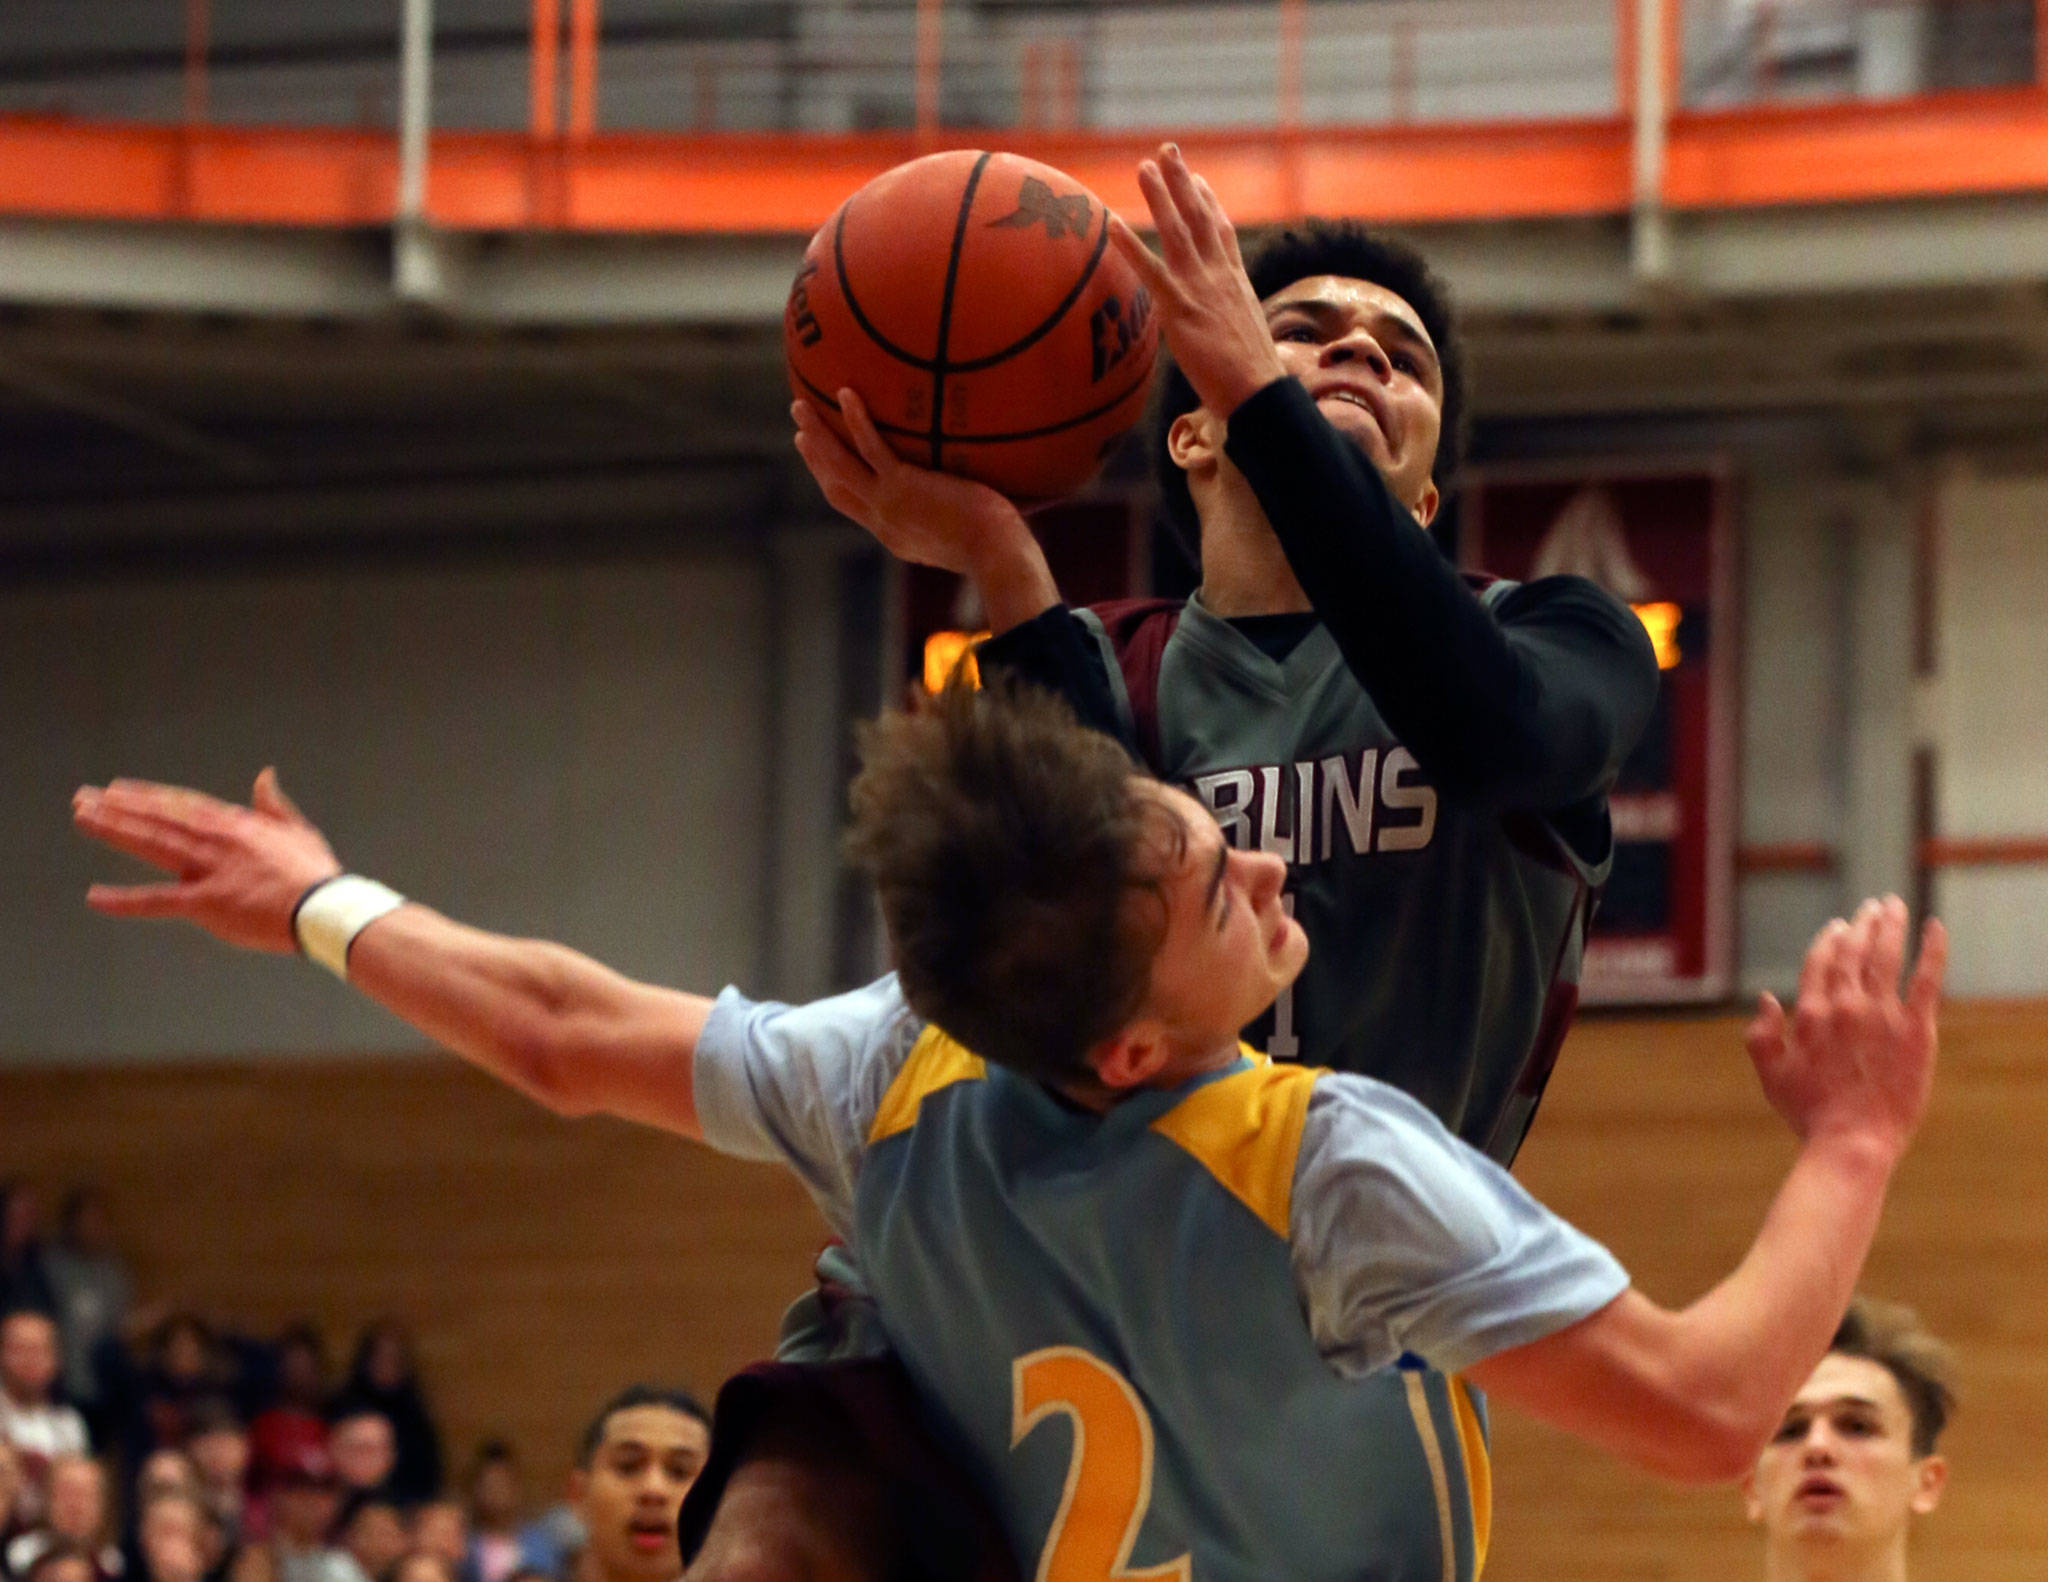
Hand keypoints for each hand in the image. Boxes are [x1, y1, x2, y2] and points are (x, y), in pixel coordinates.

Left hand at [73, 768, 343, 952]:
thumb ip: (274, 804)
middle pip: (159, 818)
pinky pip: (157, 899)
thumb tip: (264, 775)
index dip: (148, 796)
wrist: (325, 909)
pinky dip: (124, 899)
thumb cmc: (316, 874)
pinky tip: (94, 897)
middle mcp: (217, 840)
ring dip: (114, 829)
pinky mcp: (206, 902)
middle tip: (83, 797)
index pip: (182, 804)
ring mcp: (209, 869)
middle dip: (118, 806)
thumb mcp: (298, 831)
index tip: (118, 789)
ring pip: (152, 843)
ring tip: (83, 817)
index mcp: (238, 824)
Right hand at [792, 391, 1059, 631]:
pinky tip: (845, 392)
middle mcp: (883, 521)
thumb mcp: (967, 538)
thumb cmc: (997, 548)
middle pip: (835, 485)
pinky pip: (872, 446)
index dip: (833, 483)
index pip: (855, 507)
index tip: (823, 462)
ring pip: (839, 465)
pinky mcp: (903, 486)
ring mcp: (888, 504)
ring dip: (818, 435)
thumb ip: (956, 519)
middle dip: (815, 458)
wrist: (996, 555)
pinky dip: (856, 420)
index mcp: (894, 535)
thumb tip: (974, 501)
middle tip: (800, 431)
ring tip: (800, 406)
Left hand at [1108, 143, 1288, 419]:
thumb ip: (1231, 322)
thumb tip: (1227, 329)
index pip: (1221, 233)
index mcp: (1236, 282)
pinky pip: (1150, 270)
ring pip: (1177, 231)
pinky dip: (1129, 245)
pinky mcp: (1180, 309)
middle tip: (1167, 151)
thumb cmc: (1254, 379)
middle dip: (1183, 182)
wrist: (1260, 393)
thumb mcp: (1247, 339)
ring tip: (1143, 167)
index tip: (1198, 179)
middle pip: (1200, 218)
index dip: (1209, 203)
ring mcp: (1200, 289)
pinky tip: (1110, 224)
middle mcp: (1219, 276)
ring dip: (1159, 196)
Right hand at [1746, 896, 1945, 1158]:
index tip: (1838, 926)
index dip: (1828, 939)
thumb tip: (1767, 998)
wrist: (1853, 1140)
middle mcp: (1845, 1006)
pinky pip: (1926, 980)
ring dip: (1890, 925)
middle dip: (1862, 924)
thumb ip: (1761, 1035)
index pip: (1820, 961)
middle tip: (1872, 906)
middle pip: (1854, 951)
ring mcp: (1882, 1015)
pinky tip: (1935, 927)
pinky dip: (1932, 950)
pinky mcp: (1915, 1030)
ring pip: (1886, 956)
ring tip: (1894, 905)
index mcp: (1810, 1014)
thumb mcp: (1771, 1075)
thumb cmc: (1810, 1113)